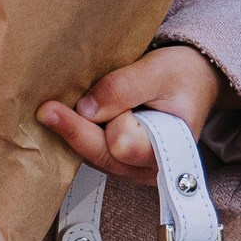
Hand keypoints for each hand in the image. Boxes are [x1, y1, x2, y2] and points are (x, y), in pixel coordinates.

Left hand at [37, 44, 222, 177]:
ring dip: (77, 131)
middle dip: (77, 130)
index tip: (68, 108)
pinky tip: (70, 116)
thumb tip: (85, 108)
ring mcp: (133, 170)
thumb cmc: (182, 76)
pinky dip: (80, 133)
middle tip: (47, 110)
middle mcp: (150, 169)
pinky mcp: (120, 163)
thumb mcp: (158, 71)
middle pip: (101, 154)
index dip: (97, 124)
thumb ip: (123, 88)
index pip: (122, 145)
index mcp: (169, 151)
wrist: (194, 81)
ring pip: (92, 155)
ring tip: (59, 110)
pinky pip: (92, 152)